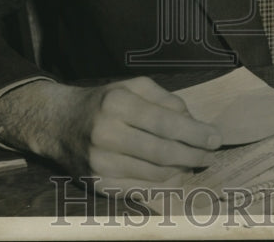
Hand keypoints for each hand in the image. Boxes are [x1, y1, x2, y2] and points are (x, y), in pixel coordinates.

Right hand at [0, 76, 221, 193]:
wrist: (58, 123)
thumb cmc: (103, 101)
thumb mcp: (132, 86)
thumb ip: (165, 99)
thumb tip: (193, 122)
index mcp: (117, 103)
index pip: (166, 123)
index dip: (195, 133)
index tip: (216, 137)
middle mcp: (106, 134)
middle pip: (163, 152)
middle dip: (194, 155)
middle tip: (211, 154)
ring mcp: (100, 163)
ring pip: (155, 174)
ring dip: (181, 170)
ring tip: (194, 162)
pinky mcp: (98, 184)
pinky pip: (140, 188)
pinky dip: (162, 182)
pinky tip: (173, 173)